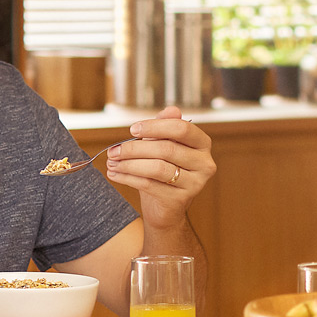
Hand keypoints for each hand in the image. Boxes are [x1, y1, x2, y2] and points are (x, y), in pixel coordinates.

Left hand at [104, 108, 216, 229]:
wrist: (166, 207)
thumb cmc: (163, 169)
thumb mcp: (163, 145)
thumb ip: (165, 126)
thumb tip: (171, 109)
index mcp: (202, 144)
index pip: (181, 129)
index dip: (155, 127)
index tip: (132, 130)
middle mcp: (205, 163)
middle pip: (166, 149)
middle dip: (134, 148)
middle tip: (113, 151)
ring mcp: (195, 183)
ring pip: (157, 168)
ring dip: (129, 164)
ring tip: (111, 163)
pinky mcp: (181, 200)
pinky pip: (150, 185)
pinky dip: (128, 178)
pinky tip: (114, 174)